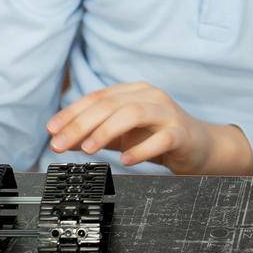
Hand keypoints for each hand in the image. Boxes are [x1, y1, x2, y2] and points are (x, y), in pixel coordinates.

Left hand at [45, 83, 250, 174]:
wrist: (200, 146)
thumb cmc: (158, 137)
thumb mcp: (122, 136)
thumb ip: (94, 135)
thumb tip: (62, 139)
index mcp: (134, 92)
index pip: (97, 97)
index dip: (71, 113)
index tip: (52, 131)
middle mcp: (150, 97)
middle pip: (110, 104)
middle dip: (81, 124)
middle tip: (60, 144)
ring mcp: (168, 113)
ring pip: (133, 114)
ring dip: (106, 131)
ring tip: (89, 149)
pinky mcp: (181, 133)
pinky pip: (160, 138)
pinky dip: (140, 149)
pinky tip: (125, 160)